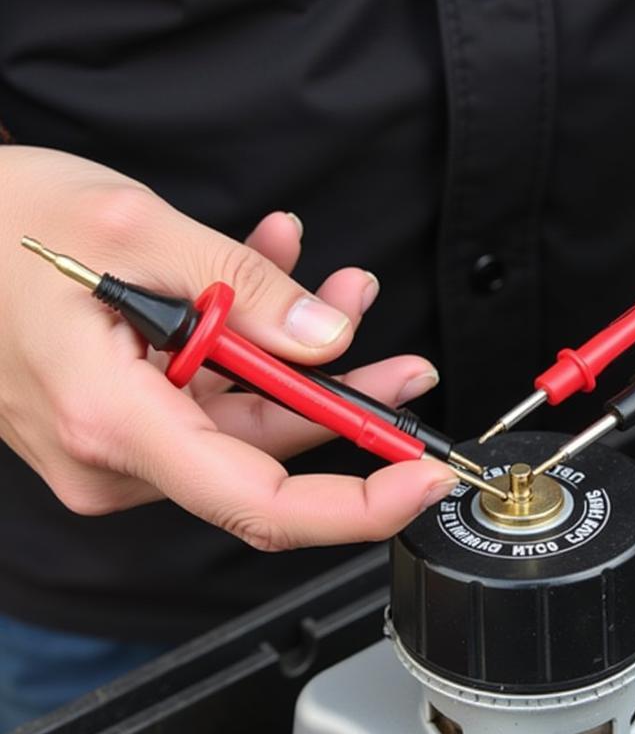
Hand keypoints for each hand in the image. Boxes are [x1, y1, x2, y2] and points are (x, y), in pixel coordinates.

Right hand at [0, 146, 455, 548]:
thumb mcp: (135, 226)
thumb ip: (245, 286)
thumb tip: (329, 336)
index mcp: (112, 422)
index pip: (261, 506)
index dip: (357, 507)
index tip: (422, 481)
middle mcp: (114, 457)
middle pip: (268, 459)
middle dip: (347, 404)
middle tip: (405, 362)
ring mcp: (117, 449)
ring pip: (246, 427)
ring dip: (301, 362)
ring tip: (340, 288)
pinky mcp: (123, 428)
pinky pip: (210, 404)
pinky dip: (250, 353)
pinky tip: (273, 284)